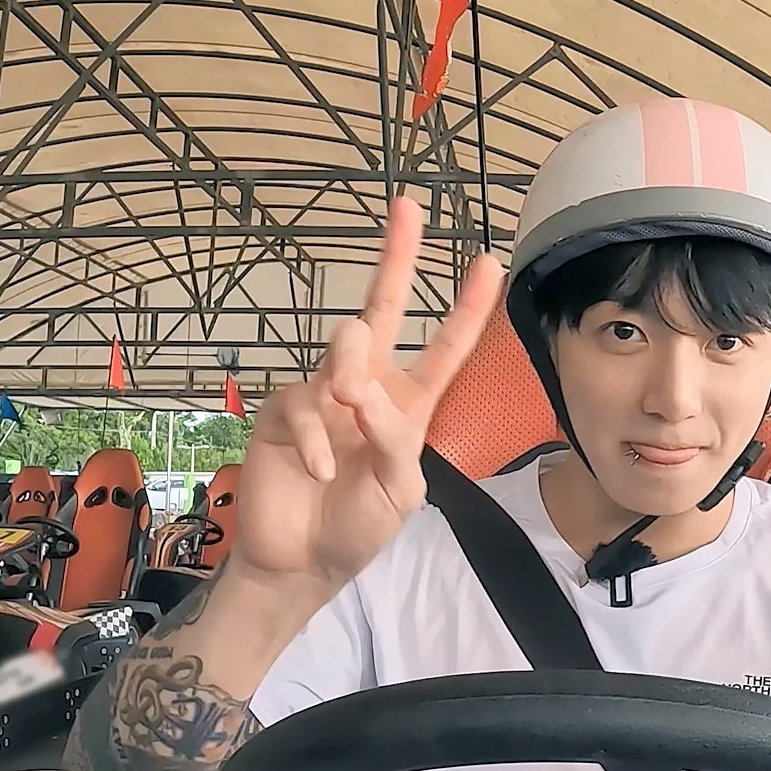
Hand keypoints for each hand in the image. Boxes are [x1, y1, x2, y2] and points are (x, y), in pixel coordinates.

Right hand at [232, 196, 502, 599]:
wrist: (302, 563)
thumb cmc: (358, 528)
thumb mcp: (399, 491)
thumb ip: (393, 440)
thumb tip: (361, 391)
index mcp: (408, 404)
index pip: (444, 347)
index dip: (467, 306)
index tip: (488, 260)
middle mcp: (366, 387)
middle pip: (382, 308)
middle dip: (397, 256)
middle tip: (408, 207)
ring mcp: (322, 394)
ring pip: (344, 347)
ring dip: (350, 373)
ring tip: (349, 409)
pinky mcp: (282, 410)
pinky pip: (303, 403)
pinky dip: (314, 439)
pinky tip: (319, 470)